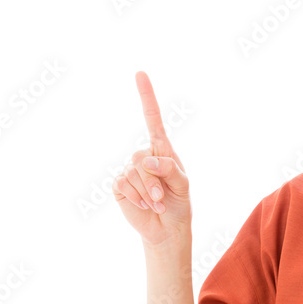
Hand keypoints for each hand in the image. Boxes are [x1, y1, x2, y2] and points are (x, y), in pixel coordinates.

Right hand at [112, 71, 191, 246]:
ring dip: (148, 191)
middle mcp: (144, 156)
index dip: (146, 97)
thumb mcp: (183, 184)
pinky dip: (136, 196)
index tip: (140, 74)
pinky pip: (123, 184)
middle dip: (154, 179)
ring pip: (133, 172)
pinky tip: (144, 205)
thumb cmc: (178, 204)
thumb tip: (146, 161)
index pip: (152, 119)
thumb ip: (169, 168)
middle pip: (140, 155)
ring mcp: (129, 170)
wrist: (166, 229)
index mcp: (162, 150)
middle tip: (163, 196)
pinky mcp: (119, 185)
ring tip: (156, 203)